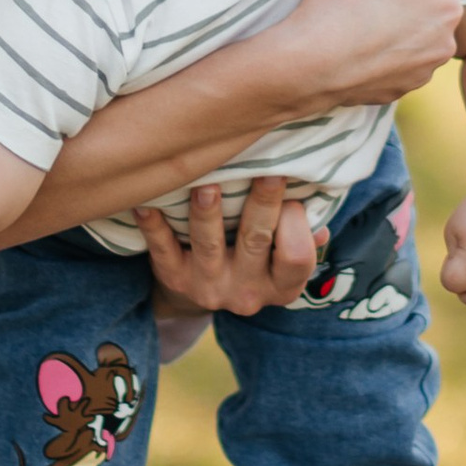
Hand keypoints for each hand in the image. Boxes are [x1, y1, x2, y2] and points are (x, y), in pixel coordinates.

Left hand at [137, 174, 322, 314]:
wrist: (203, 293)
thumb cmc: (257, 257)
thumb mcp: (284, 257)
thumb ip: (302, 234)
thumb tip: (320, 211)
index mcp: (282, 285)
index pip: (297, 258)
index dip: (297, 226)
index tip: (295, 195)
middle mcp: (246, 292)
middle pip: (256, 241)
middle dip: (262, 205)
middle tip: (266, 171)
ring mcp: (208, 287)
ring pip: (208, 245)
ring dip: (207, 213)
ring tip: (206, 184)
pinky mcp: (173, 279)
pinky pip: (162, 250)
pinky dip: (153, 226)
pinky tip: (146, 203)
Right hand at [281, 0, 463, 110]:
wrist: (302, 65)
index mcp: (447, 6)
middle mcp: (442, 46)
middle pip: (419, 10)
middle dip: (395, 2)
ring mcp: (417, 76)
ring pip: (404, 40)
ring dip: (384, 31)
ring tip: (349, 18)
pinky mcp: (391, 97)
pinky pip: (386, 69)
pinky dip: (370, 59)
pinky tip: (345, 46)